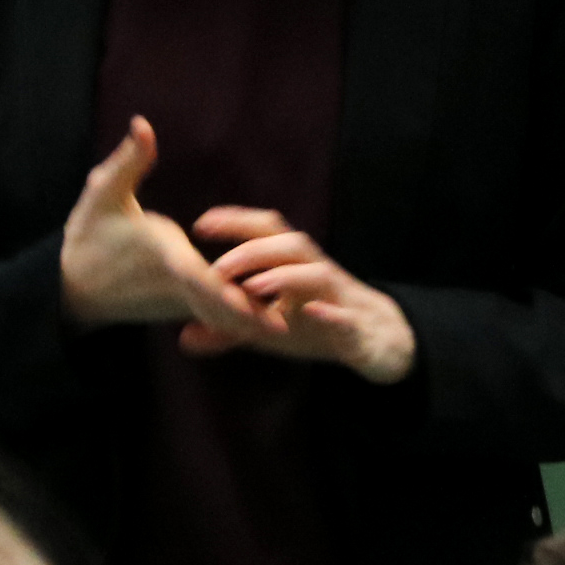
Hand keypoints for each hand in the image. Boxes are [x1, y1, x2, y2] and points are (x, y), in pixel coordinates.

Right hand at [60, 119, 262, 340]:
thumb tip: (142, 125)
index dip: (223, 292)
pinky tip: (267, 326)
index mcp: (161, 255)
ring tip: (286, 330)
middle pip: (214, 303)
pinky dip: (235, 322)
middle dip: (247, 316)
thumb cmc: (88, 235)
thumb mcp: (103, 193)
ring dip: (247, 323)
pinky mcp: (180, 306)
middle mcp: (173, 282)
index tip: (249, 305)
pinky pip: (211, 315)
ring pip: (216, 313)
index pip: (195, 277)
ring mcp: (177, 299)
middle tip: (284, 329)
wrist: (72, 284)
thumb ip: (128, 161)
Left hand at [189, 207, 419, 385]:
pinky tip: (312, 312)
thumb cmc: (318, 324)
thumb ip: (231, 330)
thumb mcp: (270, 329)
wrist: (378, 341)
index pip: (266, 234)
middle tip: (217, 269)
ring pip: (319, 274)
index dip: (237, 223)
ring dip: (285, 276)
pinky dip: (330, 313)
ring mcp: (340, 299)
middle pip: (290, 246)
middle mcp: (318, 274)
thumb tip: (185, 338)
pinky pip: (347, 317)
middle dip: (253, 252)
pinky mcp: (357, 330)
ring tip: (254, 287)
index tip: (200, 224)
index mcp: (295, 267)